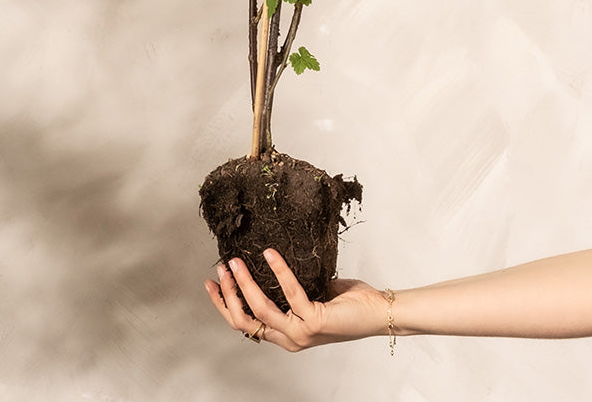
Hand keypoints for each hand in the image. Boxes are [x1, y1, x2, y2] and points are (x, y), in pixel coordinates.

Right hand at [203, 248, 386, 351]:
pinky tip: (270, 253)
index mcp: (286, 334)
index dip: (224, 305)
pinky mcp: (314, 322)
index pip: (245, 324)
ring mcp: (300, 333)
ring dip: (244, 284)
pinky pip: (290, 293)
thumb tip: (271, 257)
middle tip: (220, 269)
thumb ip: (293, 286)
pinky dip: (278, 271)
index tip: (212, 283)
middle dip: (228, 295)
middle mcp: (289, 338)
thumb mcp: (313, 293)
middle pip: (244, 322)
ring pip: (260, 311)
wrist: (379, 312)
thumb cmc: (350, 303)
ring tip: (236, 261)